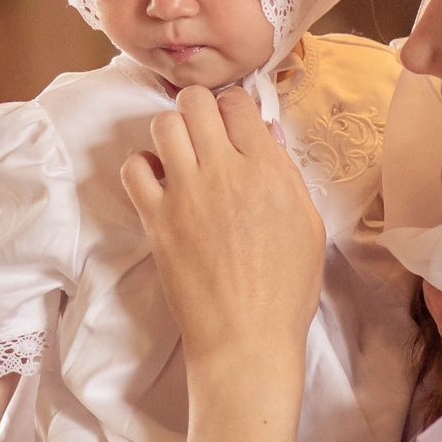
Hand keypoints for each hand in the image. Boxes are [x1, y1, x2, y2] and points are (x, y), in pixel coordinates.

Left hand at [121, 87, 325, 397]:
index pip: (238, 103)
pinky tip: (159, 182)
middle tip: (206, 132)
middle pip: (196, 102)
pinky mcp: (156, 219)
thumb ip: (286, 174)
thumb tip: (266, 135)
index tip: (233, 124)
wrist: (245, 338)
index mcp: (267, 170)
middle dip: (200, 109)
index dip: (235, 108)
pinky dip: (143, 166)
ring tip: (182, 155)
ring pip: (164, 124)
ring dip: (172, 132)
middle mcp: (224, 171)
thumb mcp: (308, 226)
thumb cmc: (285, 291)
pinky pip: (134, 168)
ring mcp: (186, 193)